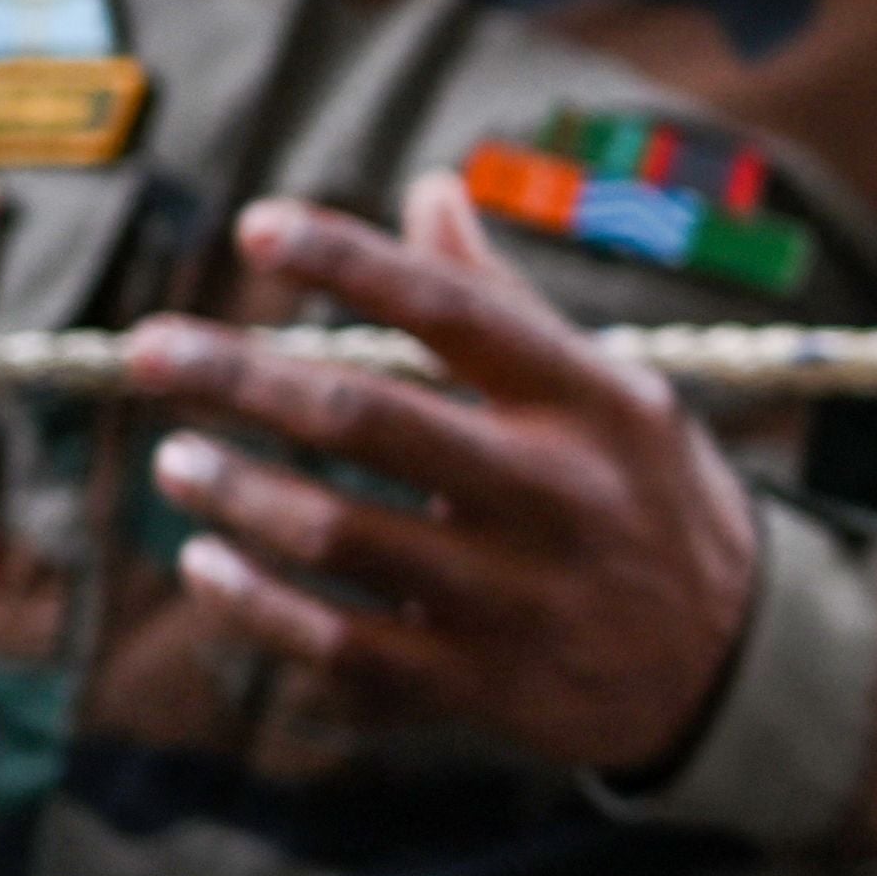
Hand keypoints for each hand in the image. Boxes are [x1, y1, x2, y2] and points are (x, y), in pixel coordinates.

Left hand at [123, 181, 766, 773]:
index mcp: (590, 401)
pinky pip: (340, 649)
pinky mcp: (478, 686)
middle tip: (147, 348)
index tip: (255, 226)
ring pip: (339, 537)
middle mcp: (555, 493)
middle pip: (369, 420)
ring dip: (235, 493)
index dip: (349, 260)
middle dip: (241, 376)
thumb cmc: (643, 495)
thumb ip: (506, 303)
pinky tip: (205, 566)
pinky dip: (259, 609)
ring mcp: (514, 598)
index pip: (455, 309)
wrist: (729, 661)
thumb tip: (428, 189)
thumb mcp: (612, 391)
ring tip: (173, 460)